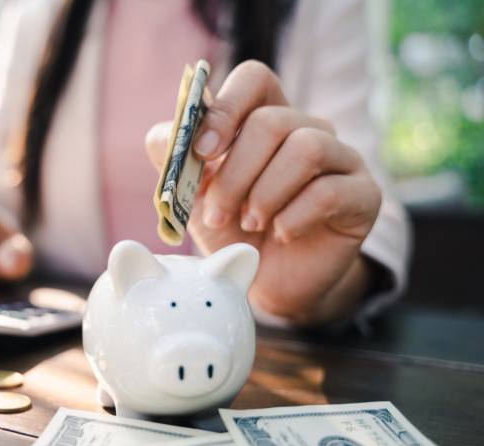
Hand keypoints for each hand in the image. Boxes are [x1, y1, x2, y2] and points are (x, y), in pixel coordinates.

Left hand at [146, 61, 381, 325]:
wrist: (268, 280)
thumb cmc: (232, 228)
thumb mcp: (193, 194)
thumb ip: (176, 160)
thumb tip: (168, 136)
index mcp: (266, 116)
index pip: (254, 78)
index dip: (226, 108)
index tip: (203, 152)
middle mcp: (308, 128)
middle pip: (272, 121)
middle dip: (235, 173)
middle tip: (217, 212)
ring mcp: (342, 158)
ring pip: (305, 148)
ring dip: (265, 193)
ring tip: (250, 223)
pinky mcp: (363, 195)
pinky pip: (328, 192)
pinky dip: (293, 218)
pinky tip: (282, 234)